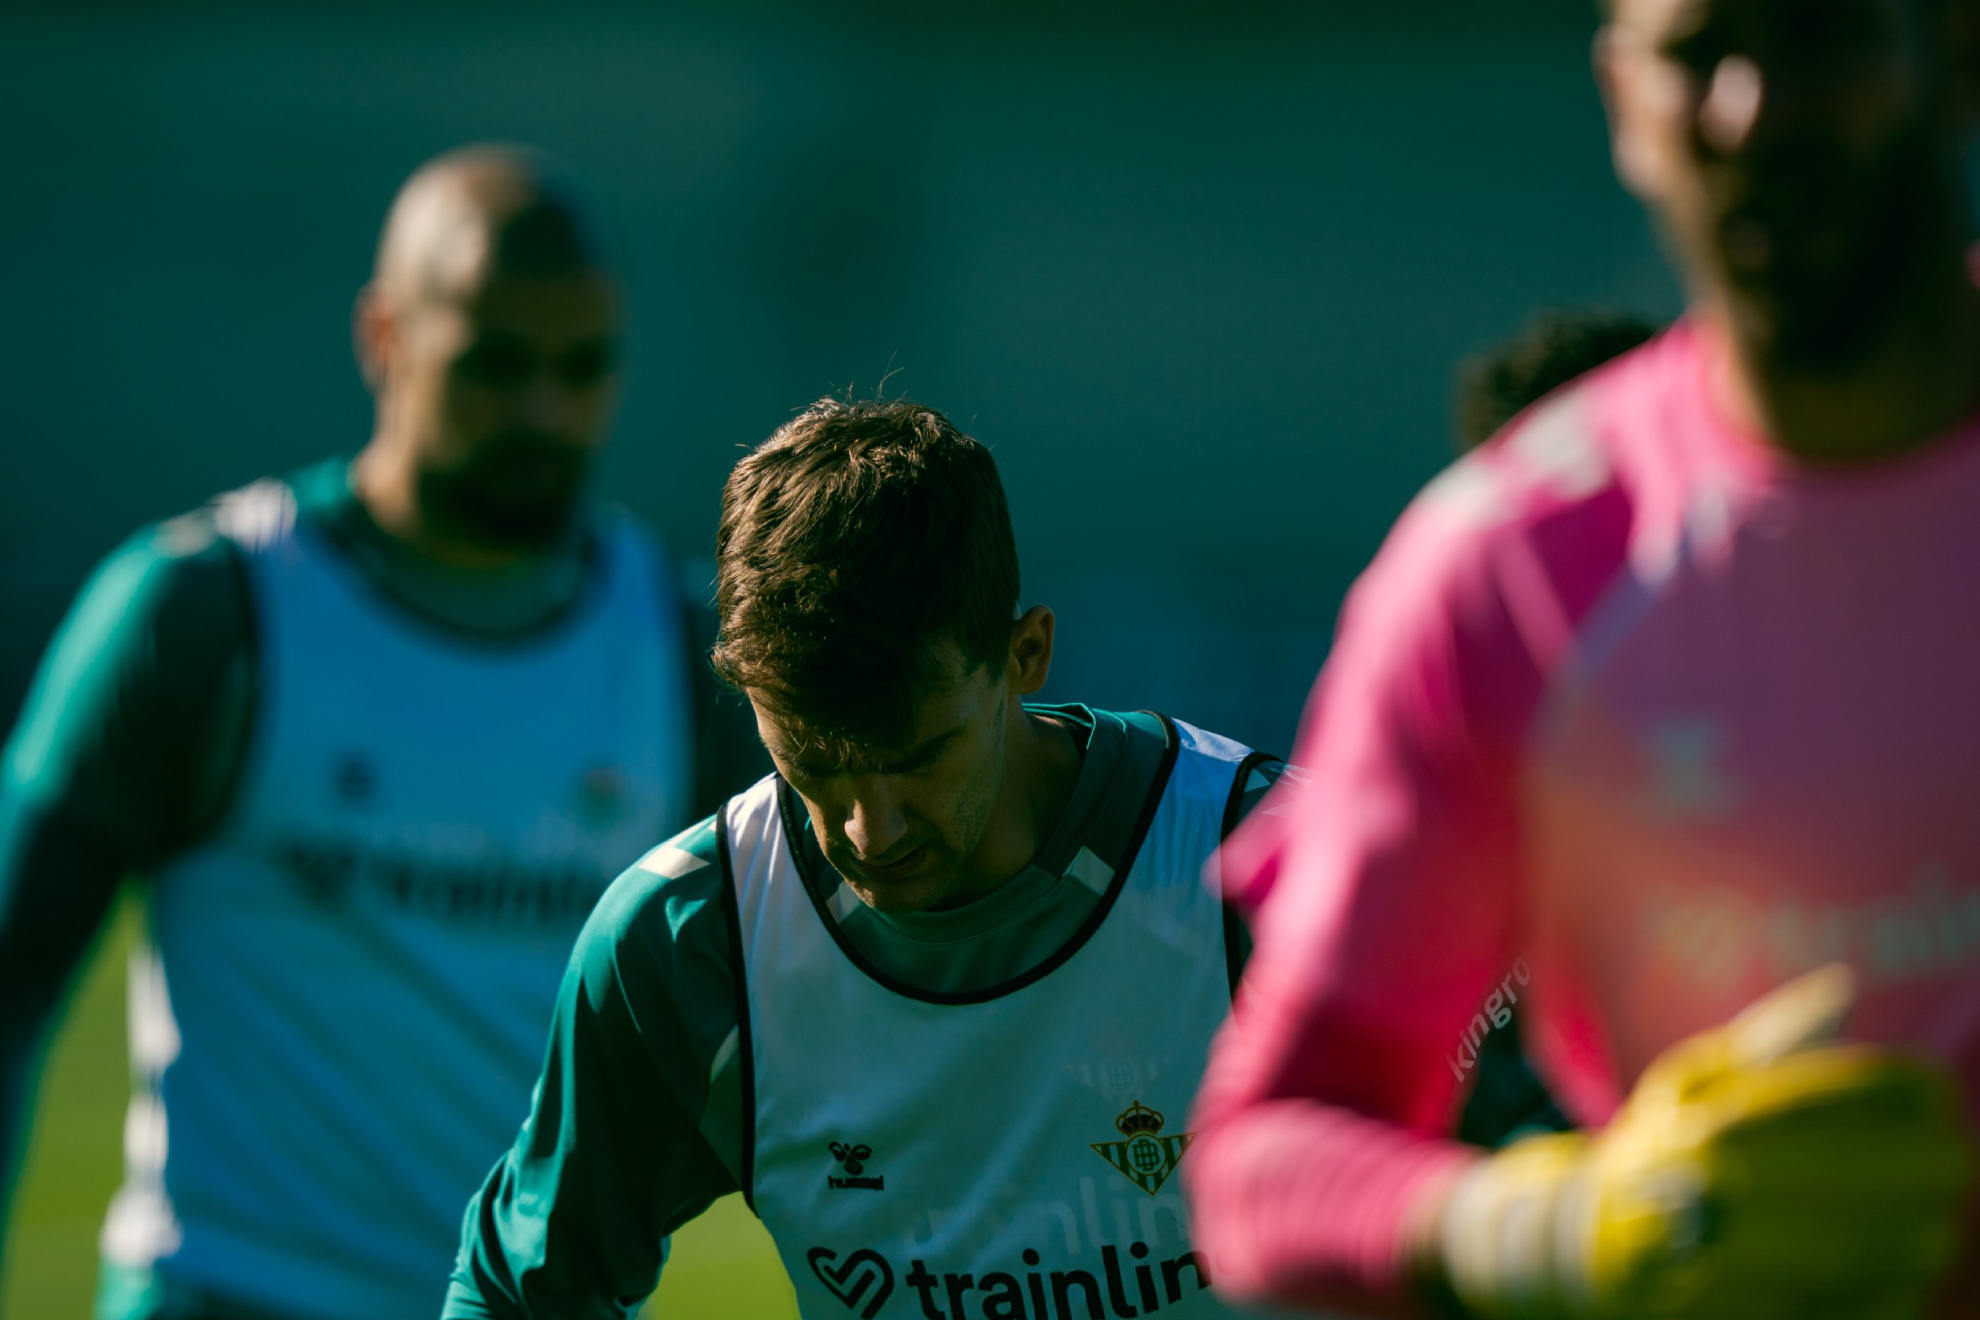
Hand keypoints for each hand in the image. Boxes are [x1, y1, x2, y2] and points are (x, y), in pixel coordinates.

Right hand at [1426, 966, 1972, 1319]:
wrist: (1578, 1249)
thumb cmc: (1655, 1155)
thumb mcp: (1690, 1083)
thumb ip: (1769, 1043)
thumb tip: (1843, 989)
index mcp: (1707, 1113)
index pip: (1834, 1089)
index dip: (1902, 1085)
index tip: (1936, 1088)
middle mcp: (1711, 1178)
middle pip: (1864, 1171)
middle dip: (1924, 1167)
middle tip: (1951, 1162)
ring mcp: (1722, 1251)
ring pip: (1864, 1248)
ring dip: (1912, 1235)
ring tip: (1933, 1225)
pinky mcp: (1732, 1314)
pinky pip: (1841, 1311)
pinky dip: (1882, 1295)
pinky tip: (1898, 1277)